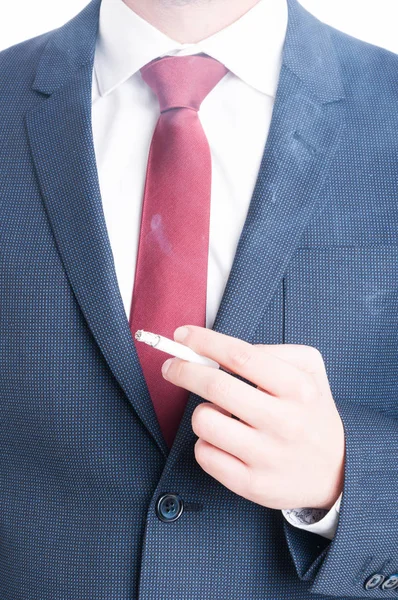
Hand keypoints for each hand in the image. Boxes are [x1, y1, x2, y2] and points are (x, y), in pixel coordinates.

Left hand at [161, 326, 345, 510]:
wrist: (338, 470)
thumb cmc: (312, 411)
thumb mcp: (311, 371)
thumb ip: (274, 351)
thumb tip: (224, 352)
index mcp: (298, 388)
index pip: (240, 355)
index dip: (204, 341)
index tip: (182, 336)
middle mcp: (284, 421)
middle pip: (215, 385)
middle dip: (183, 370)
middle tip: (171, 366)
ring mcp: (267, 456)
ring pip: (204, 421)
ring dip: (201, 411)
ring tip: (217, 413)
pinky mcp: (252, 484)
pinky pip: (204, 454)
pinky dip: (205, 442)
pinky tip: (223, 440)